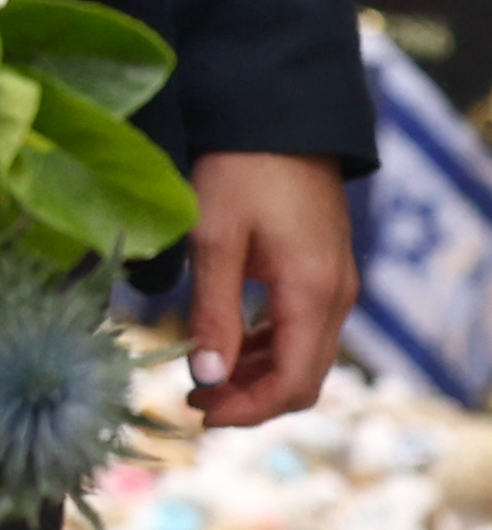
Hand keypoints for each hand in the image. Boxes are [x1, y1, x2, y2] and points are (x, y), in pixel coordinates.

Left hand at [186, 150, 357, 427]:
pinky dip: (265, 347)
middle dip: (252, 400)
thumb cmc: (240, 170)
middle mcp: (335, 297)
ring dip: (257, 376)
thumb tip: (205, 375)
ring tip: (201, 379)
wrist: (278, 116)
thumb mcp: (214, 239)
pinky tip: (225, 346)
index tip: (200, 413)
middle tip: (195, 401)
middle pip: (303, 378)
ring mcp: (334, 285)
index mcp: (312, 294)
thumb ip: (213, 311)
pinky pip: (301, 329)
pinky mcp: (323, 272)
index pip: (292, 382)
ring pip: (303, 356)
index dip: (248, 409)